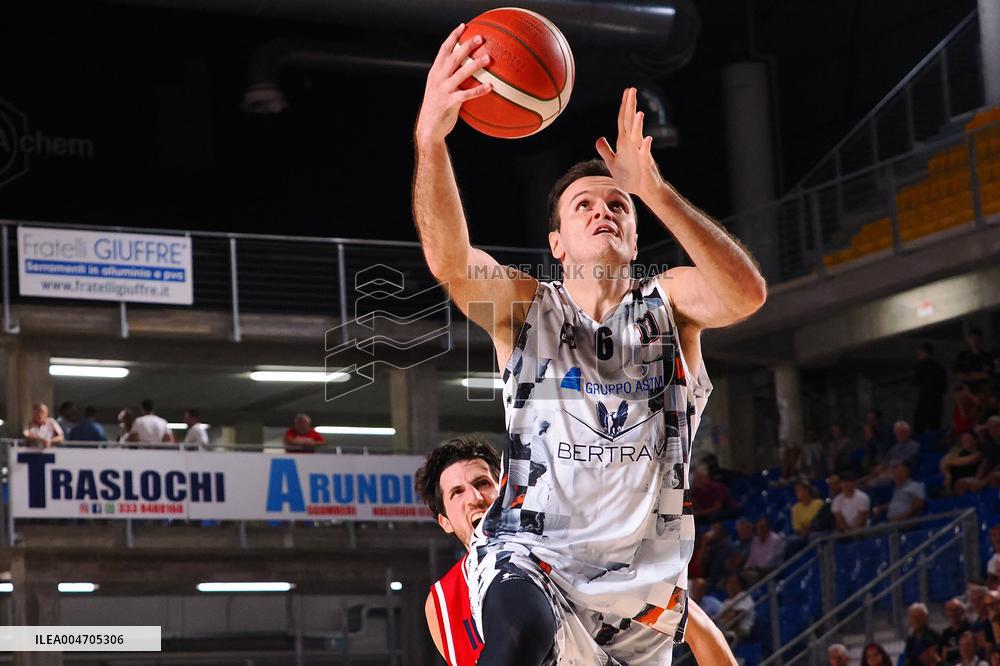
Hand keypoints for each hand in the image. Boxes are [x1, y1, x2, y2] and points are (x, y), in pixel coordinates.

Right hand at [415, 24, 492, 145]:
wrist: (428, 128)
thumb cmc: (437, 107)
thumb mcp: (438, 88)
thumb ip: (449, 77)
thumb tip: (466, 69)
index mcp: (435, 72)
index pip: (444, 49)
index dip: (453, 36)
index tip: (463, 26)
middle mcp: (438, 78)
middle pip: (453, 57)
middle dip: (466, 45)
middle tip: (480, 38)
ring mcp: (443, 90)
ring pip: (461, 73)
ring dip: (475, 64)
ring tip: (488, 57)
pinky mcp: (450, 103)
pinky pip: (467, 94)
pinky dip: (479, 90)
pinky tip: (490, 86)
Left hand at [595, 87, 663, 198]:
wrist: (643, 190)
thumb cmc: (630, 177)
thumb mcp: (613, 163)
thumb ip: (606, 150)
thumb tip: (598, 139)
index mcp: (625, 143)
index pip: (623, 121)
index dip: (624, 106)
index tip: (627, 90)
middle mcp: (633, 145)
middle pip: (630, 123)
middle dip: (631, 107)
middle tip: (632, 90)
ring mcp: (640, 154)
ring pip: (638, 137)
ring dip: (638, 125)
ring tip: (638, 113)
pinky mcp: (645, 165)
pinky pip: (646, 155)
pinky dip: (645, 148)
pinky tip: (646, 139)